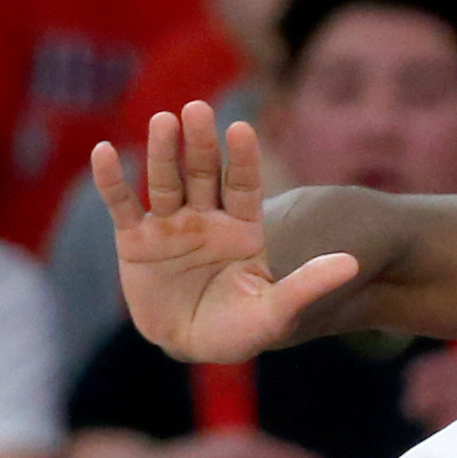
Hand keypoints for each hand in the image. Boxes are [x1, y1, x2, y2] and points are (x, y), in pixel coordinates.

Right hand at [95, 105, 361, 364]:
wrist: (192, 346)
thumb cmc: (240, 330)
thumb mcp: (277, 313)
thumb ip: (310, 284)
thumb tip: (352, 264)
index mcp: (242, 226)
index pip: (242, 183)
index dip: (241, 158)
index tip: (242, 130)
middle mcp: (206, 216)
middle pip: (201, 172)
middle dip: (199, 143)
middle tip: (197, 111)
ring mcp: (170, 225)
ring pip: (164, 181)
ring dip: (161, 151)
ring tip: (163, 121)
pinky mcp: (135, 241)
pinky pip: (122, 205)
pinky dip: (112, 180)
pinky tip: (104, 152)